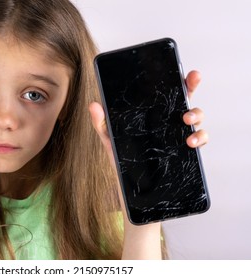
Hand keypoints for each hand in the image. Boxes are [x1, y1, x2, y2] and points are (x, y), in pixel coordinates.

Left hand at [89, 70, 208, 165]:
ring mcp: (177, 134)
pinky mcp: (183, 150)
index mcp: (152, 111)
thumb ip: (101, 122)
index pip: (166, 90)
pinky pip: (199, 140)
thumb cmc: (120, 155)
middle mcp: (167, 119)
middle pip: (185, 97)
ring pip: (196, 117)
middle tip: (191, 82)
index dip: (178, 77)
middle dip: (192, 85)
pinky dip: (200, 138)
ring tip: (186, 120)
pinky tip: (191, 141)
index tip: (184, 70)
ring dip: (196, 114)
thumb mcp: (109, 137)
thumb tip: (93, 105)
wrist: (128, 182)